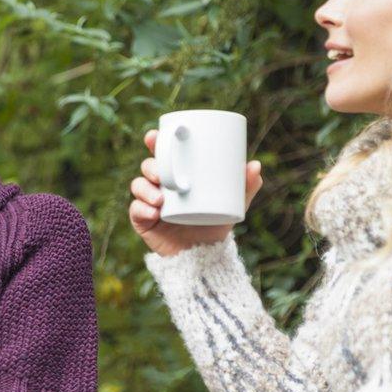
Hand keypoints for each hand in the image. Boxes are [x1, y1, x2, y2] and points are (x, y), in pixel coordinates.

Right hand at [129, 129, 262, 256]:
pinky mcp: (144, 221)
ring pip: (138, 186)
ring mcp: (149, 203)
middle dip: (150, 165)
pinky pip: (136, 211)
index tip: (154, 136)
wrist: (204, 255)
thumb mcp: (232, 204)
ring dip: (145, 189)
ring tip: (160, 199)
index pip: (162, 154)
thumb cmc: (215, 224)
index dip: (153, 141)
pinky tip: (152, 212)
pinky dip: (141, 209)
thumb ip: (245, 187)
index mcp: (177, 174)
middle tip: (160, 173)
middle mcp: (160, 186)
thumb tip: (255, 165)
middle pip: (148, 167)